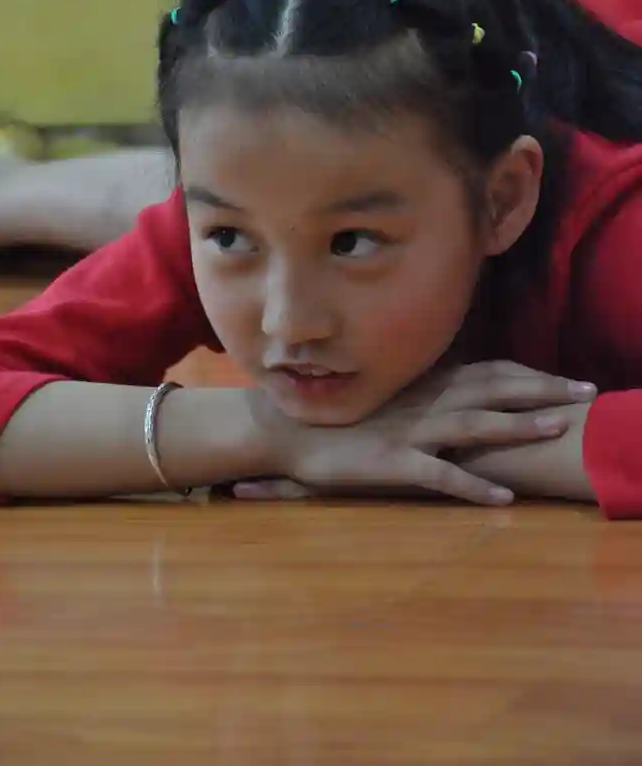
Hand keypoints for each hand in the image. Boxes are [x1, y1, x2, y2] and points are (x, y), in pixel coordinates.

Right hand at [240, 362, 596, 504]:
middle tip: (583, 393)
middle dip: (540, 390)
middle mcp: (422, 401)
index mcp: (423, 384)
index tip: (564, 379)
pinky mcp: (392, 462)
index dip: (529, 373)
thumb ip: (423, 392)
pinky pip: (441, 474)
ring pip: (472, 424)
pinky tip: (501, 498)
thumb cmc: (338, 415)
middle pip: (492, 390)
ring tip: (554, 429)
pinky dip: (474, 484)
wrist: (288, 429)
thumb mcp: (386, 396)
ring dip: (515, 427)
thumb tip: (459, 392)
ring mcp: (409, 431)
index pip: (487, 371)